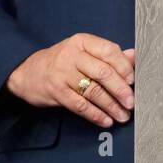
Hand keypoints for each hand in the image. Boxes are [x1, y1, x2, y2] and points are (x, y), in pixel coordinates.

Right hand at [6, 34, 135, 127]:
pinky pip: (80, 105)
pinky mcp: (56, 92)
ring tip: (123, 115)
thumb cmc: (63, 61)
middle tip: (132, 103)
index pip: (109, 51)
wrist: (27, 72)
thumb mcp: (84, 51)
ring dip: (111, 106)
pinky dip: (95, 114)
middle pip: (102, 73)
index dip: (124, 67)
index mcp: (82, 41)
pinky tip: (106, 120)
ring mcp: (62, 74)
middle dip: (120, 90)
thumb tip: (134, 56)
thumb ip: (108, 54)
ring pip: (93, 91)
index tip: (133, 81)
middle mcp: (72, 55)